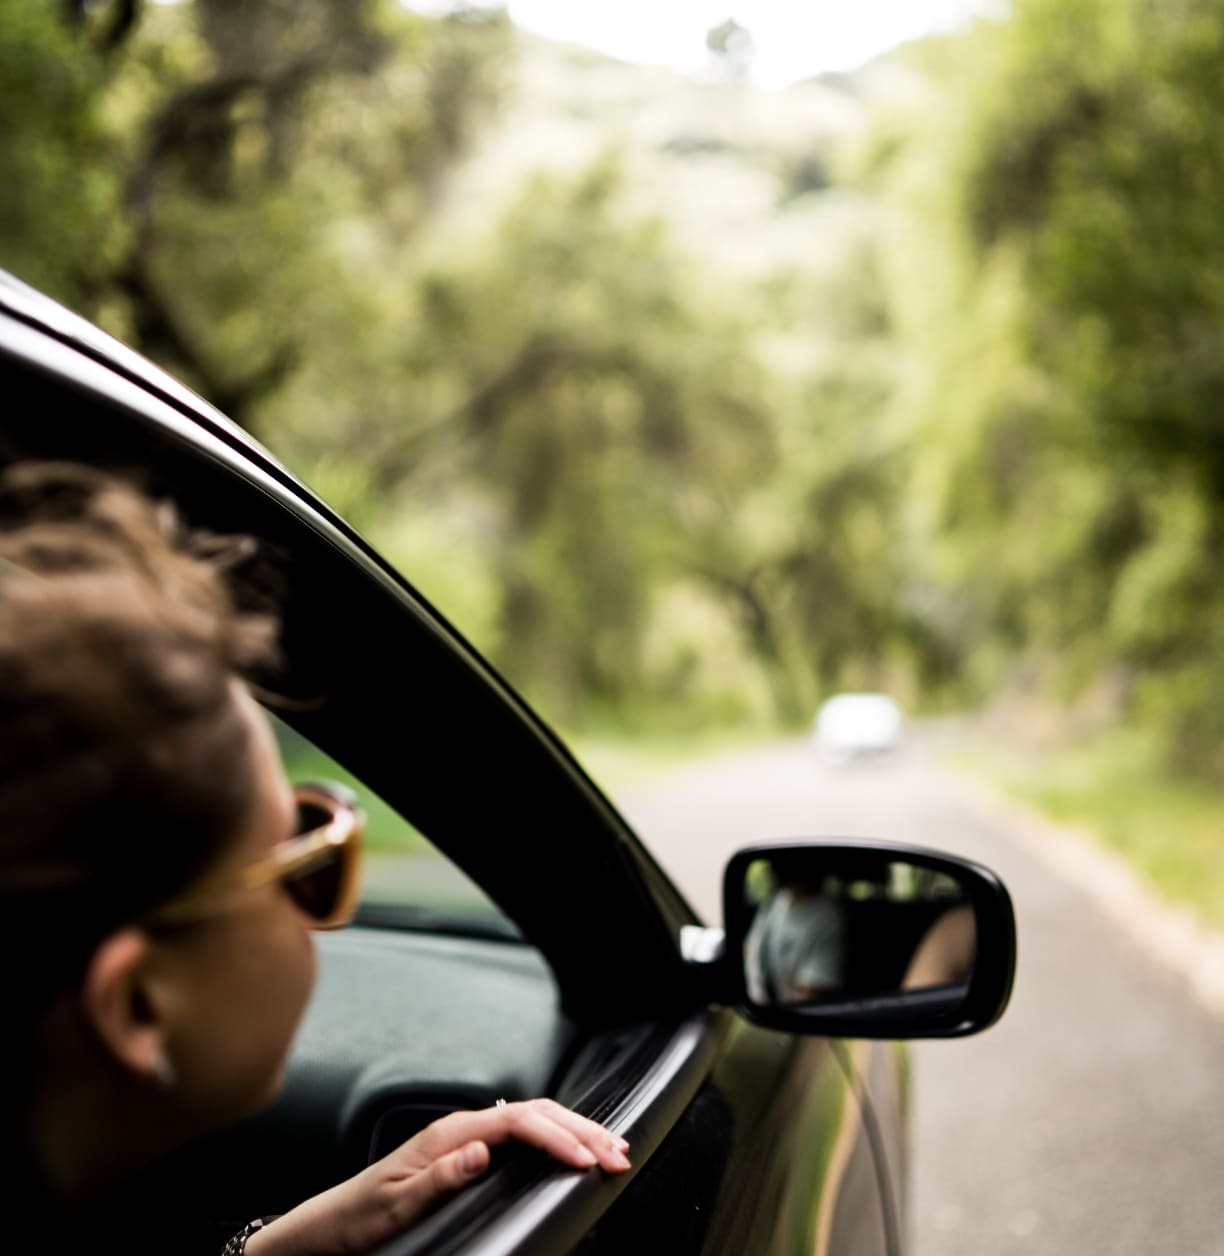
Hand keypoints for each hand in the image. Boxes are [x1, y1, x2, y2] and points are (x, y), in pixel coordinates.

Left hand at [245, 1099, 630, 1255]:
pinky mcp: (469, 1151)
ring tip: (610, 1146)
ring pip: (534, 1119)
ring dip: (575, 1130)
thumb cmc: (362, 1217)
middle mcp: (462, 1127)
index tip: (586, 1159)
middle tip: (619, 1152)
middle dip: (581, 1129)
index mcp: (450, 1133)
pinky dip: (556, 1138)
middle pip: (536, 1113)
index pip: (518, 1121)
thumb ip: (440, 1176)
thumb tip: (481, 1150)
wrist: (332, 1225)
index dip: (557, 1137)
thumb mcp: (397, 1205)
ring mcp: (468, 1137)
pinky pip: (524, 1134)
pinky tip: (573, 1148)